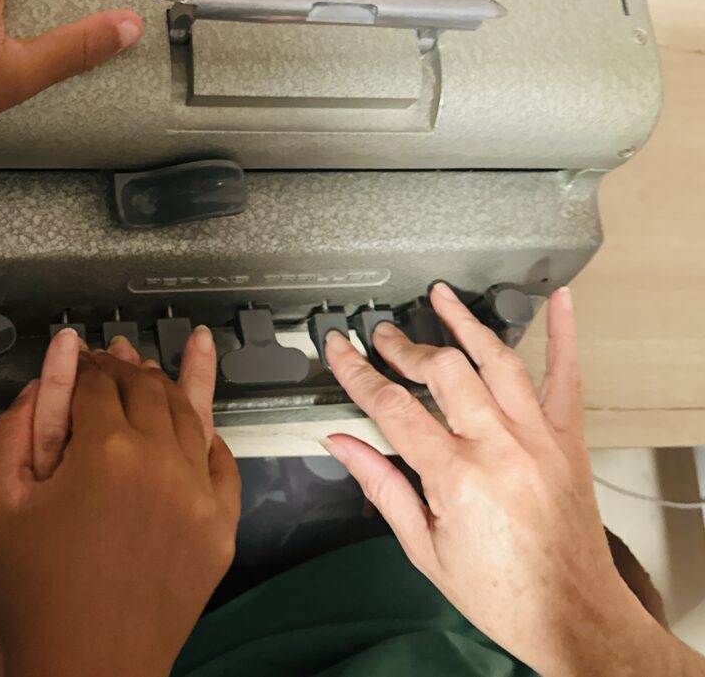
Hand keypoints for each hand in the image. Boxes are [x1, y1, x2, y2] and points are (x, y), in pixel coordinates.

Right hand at [0, 327, 238, 676]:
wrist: (84, 670)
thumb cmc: (34, 595)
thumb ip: (16, 425)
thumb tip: (48, 368)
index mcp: (105, 452)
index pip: (96, 382)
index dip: (81, 365)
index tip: (74, 360)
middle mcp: (162, 462)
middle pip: (146, 388)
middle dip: (124, 367)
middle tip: (111, 355)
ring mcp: (200, 494)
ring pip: (190, 414)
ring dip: (169, 384)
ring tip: (166, 358)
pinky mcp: (221, 526)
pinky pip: (222, 461)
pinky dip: (209, 434)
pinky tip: (202, 418)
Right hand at [322, 284, 690, 676]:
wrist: (571, 614)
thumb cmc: (502, 592)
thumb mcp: (424, 549)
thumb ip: (382, 488)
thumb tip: (342, 446)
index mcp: (457, 479)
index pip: (393, 407)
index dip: (358, 373)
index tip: (341, 351)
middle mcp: (499, 449)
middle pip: (443, 371)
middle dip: (404, 346)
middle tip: (382, 336)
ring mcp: (539, 439)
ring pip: (497, 361)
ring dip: (465, 323)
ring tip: (441, 297)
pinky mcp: (569, 440)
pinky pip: (567, 377)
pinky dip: (563, 335)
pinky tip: (556, 302)